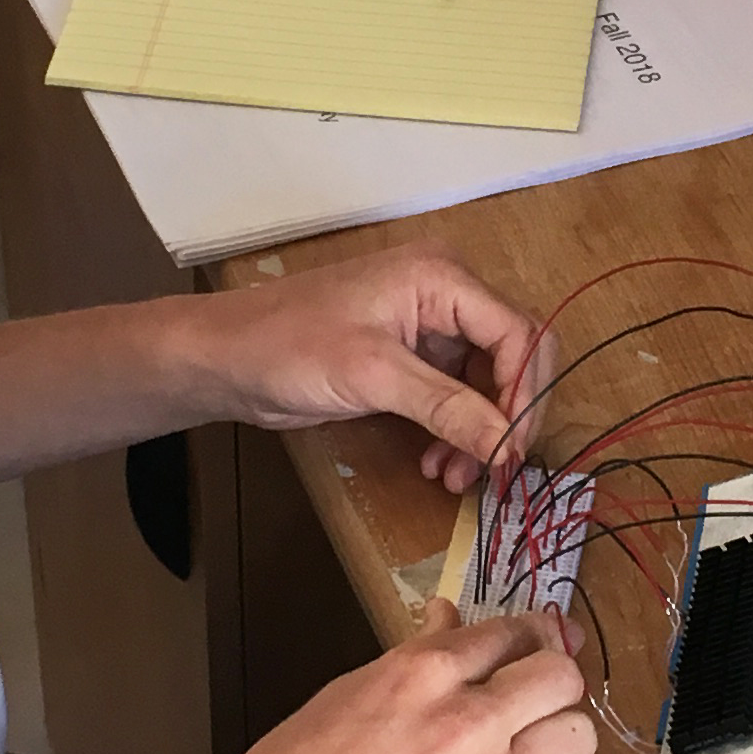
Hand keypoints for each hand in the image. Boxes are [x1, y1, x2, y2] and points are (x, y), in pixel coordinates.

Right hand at [160, 604, 595, 753]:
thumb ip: (409, 659)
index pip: (507, 633)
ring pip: (578, 738)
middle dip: (554, 680)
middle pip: (559, 677)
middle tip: (539, 696)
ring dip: (562, 738)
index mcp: (419, 673)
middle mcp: (465, 720)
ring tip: (536, 751)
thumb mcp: (343, 695)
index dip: (528, 635)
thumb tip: (448, 623)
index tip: (538, 642)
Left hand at [201, 249, 558, 492]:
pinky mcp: (409, 356)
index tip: (512, 450)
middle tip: (492, 469)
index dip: (525, 394)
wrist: (227, 357)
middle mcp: (445, 293)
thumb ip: (447, 408)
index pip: (518, 332)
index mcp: (442, 276)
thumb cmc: (291, 346)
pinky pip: (455, 393)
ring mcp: (428, 325)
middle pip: (512, 355)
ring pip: (486, 381)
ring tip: (455, 476)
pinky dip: (454, 430)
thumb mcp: (374, 375)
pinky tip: (436, 462)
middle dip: (505, 416)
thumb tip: (508, 446)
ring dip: (479, 431)